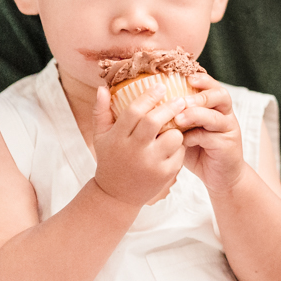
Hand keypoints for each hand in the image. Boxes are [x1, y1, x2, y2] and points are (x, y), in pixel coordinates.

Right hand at [92, 82, 186, 206]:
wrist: (116, 195)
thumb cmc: (110, 159)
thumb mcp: (101, 137)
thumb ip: (101, 112)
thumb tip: (102, 87)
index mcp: (117, 139)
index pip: (133, 112)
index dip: (148, 97)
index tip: (161, 86)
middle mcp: (133, 151)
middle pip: (154, 122)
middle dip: (170, 107)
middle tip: (180, 99)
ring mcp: (150, 164)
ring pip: (173, 137)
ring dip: (177, 129)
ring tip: (176, 126)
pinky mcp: (164, 174)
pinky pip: (180, 152)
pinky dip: (180, 146)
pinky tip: (175, 144)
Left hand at [173, 74, 244, 193]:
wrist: (219, 176)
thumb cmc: (199, 151)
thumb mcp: (187, 130)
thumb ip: (178, 117)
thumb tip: (151, 104)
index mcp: (215, 107)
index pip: (212, 86)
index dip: (202, 80)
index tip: (186, 77)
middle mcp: (225, 114)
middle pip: (220, 95)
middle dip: (201, 95)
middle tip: (182, 100)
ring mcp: (228, 129)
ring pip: (217, 116)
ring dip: (197, 115)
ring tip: (179, 119)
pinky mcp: (228, 145)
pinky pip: (212, 137)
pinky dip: (196, 137)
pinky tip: (183, 141)